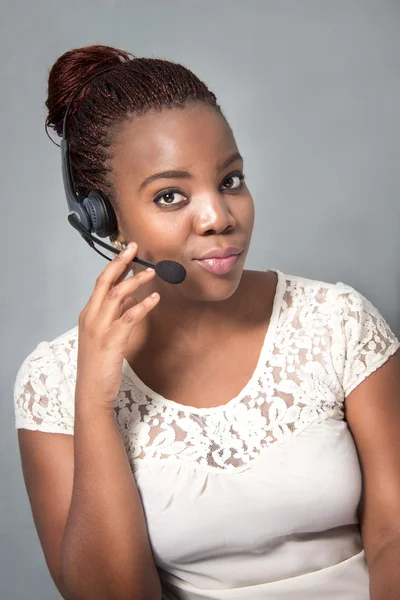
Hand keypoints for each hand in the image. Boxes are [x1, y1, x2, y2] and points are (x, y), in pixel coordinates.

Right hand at [75, 242, 159, 407]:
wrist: (91, 392)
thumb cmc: (99, 365)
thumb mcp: (105, 335)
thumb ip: (115, 316)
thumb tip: (131, 299)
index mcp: (88, 314)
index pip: (101, 283)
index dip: (114, 265)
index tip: (127, 252)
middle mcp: (91, 317)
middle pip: (105, 282)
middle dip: (120, 262)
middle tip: (134, 247)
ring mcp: (99, 328)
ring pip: (117, 295)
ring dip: (135, 281)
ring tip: (152, 272)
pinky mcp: (111, 340)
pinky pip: (129, 317)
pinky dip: (143, 305)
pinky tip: (155, 299)